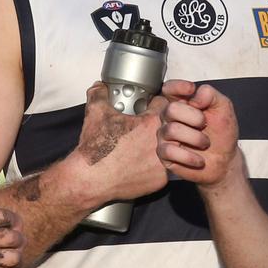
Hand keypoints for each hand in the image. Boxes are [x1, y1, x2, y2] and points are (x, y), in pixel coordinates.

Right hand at [74, 82, 167, 205]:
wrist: (90, 179)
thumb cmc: (95, 149)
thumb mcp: (95, 113)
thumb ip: (100, 93)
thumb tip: (101, 87)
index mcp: (150, 122)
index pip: (168, 105)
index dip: (159, 105)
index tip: (152, 109)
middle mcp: (161, 142)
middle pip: (177, 127)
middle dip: (166, 126)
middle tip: (150, 129)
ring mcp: (163, 162)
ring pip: (176, 148)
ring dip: (166, 145)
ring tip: (148, 146)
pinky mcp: (161, 179)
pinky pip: (168, 168)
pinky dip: (159, 165)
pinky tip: (145, 163)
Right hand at [157, 80, 242, 187]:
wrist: (224, 160)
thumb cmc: (221, 134)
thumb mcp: (223, 108)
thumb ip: (211, 94)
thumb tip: (195, 95)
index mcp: (183, 102)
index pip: (169, 88)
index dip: (177, 87)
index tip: (191, 90)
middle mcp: (170, 117)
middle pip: (171, 109)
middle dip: (195, 117)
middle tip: (204, 124)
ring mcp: (165, 135)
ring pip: (172, 130)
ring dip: (196, 138)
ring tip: (204, 143)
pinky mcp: (164, 154)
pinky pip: (170, 151)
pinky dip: (189, 156)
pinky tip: (198, 158)